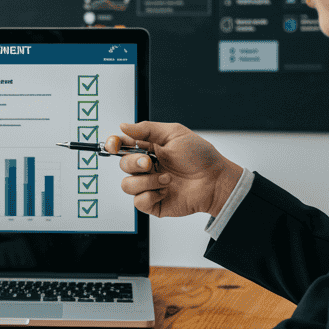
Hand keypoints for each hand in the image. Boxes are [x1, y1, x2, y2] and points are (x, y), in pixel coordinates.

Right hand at [105, 121, 242, 218]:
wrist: (215, 180)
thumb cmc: (200, 157)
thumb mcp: (174, 134)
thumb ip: (146, 129)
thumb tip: (123, 126)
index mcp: (148, 149)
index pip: (122, 146)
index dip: (113, 145)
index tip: (115, 145)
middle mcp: (146, 167)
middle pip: (122, 165)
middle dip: (134, 163)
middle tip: (151, 162)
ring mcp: (148, 185)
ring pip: (127, 185)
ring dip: (146, 181)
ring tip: (166, 178)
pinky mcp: (153, 202)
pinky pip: (138, 201)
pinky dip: (151, 195)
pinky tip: (165, 190)